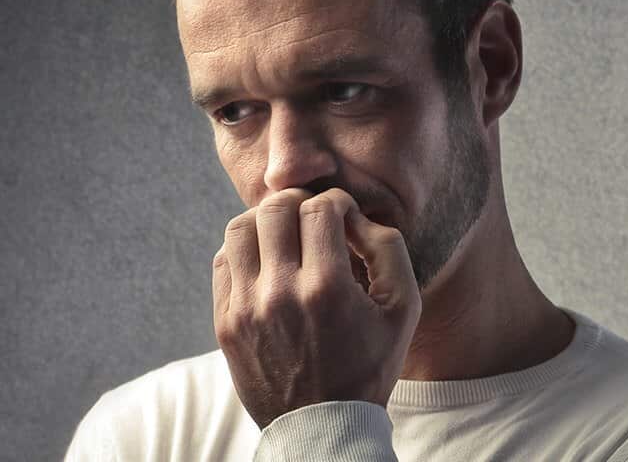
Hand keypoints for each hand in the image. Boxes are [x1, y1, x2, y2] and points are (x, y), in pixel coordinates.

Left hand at [212, 187, 422, 427]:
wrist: (322, 425)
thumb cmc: (369, 366)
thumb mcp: (404, 310)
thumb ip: (388, 249)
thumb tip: (355, 216)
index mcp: (327, 289)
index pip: (319, 209)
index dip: (336, 202)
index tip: (344, 216)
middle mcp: (280, 294)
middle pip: (275, 208)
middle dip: (299, 202)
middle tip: (313, 216)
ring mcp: (246, 309)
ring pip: (240, 228)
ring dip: (266, 221)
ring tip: (285, 234)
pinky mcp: (225, 323)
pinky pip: (223, 261)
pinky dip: (245, 250)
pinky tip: (267, 262)